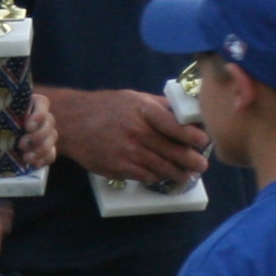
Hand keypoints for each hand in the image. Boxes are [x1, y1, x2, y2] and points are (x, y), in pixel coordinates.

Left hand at [15, 93, 60, 175]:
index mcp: (23, 105)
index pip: (42, 103)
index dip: (39, 113)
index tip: (27, 126)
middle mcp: (35, 118)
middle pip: (50, 121)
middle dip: (38, 135)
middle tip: (22, 145)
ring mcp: (41, 135)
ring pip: (52, 137)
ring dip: (42, 148)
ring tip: (26, 158)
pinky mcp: (42, 151)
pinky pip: (51, 154)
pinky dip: (45, 159)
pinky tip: (34, 164)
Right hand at [46, 85, 209, 189]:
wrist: (72, 122)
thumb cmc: (106, 107)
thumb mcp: (133, 98)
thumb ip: (159, 106)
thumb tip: (186, 114)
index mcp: (142, 111)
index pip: (174, 125)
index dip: (192, 136)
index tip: (204, 141)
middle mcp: (137, 132)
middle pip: (172, 150)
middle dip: (191, 161)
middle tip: (201, 166)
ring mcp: (127, 152)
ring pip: (162, 167)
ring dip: (178, 174)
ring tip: (187, 175)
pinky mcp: (118, 168)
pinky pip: (145, 176)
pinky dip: (157, 177)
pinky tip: (163, 176)